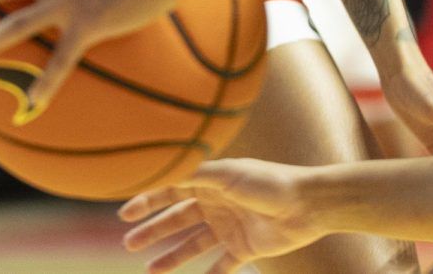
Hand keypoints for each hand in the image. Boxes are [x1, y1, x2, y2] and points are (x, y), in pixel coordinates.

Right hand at [118, 159, 324, 273]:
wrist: (308, 204)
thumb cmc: (269, 182)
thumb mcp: (229, 175)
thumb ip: (197, 175)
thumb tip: (164, 169)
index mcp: (212, 180)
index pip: (173, 190)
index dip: (149, 200)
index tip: (125, 214)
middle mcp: (218, 202)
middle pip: (179, 219)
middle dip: (154, 230)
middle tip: (128, 244)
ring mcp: (230, 226)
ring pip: (194, 244)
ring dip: (172, 257)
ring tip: (150, 272)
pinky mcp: (245, 247)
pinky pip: (220, 265)